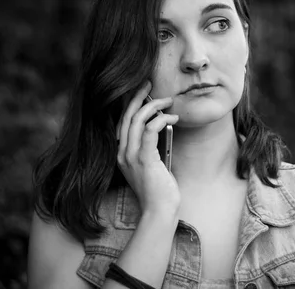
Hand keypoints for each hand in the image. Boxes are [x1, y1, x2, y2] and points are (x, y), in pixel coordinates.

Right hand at [116, 81, 180, 215]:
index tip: (143, 90)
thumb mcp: (151, 164)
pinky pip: (149, 131)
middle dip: (138, 96)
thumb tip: (161, 125)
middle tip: (150, 83)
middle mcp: (122, 153)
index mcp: (122, 154)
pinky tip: (172, 117)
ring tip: (168, 100)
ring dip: (154, 105)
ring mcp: (131, 156)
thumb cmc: (159, 189)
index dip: (131, 103)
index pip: (122, 121)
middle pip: (127, 116)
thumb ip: (150, 147)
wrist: (159, 210)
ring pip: (137, 120)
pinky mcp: (144, 159)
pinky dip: (160, 119)